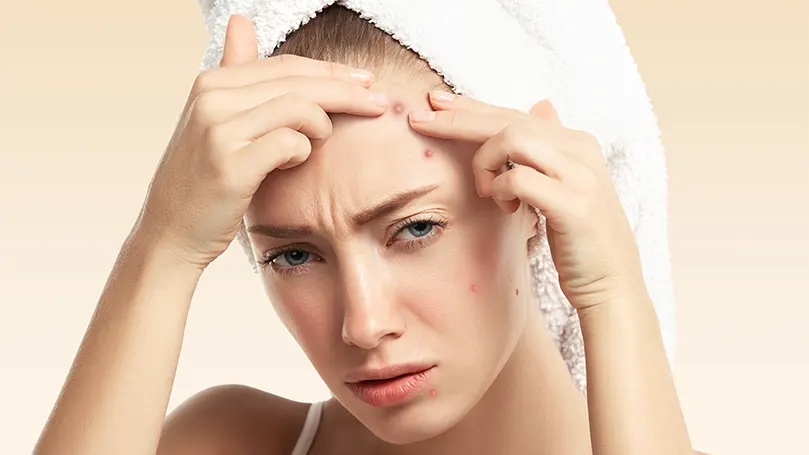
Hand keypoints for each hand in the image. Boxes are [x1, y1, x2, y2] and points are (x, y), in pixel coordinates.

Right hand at [132, 15, 387, 268]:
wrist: (170, 232)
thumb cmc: (204, 179)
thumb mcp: (214, 119)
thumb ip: (234, 72)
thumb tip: (241, 21)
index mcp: (211, 82)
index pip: (286, 66)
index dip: (331, 72)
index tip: (365, 82)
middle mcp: (212, 98)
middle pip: (298, 82)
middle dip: (347, 91)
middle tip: (379, 103)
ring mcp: (218, 130)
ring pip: (299, 107)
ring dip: (323, 124)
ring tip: (321, 142)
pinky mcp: (231, 164)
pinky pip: (290, 142)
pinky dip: (303, 151)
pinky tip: (294, 161)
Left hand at [409, 91, 644, 309]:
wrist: (613, 285)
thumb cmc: (581, 240)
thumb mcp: (565, 187)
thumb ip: (550, 149)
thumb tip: (541, 105)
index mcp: (576, 142)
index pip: (514, 114)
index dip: (471, 107)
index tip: (434, 102)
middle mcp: (580, 149)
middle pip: (507, 119)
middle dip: (457, 119)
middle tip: (419, 120)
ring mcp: (580, 175)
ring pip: (512, 138)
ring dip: (484, 162)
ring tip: (485, 189)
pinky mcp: (574, 204)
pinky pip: (518, 179)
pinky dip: (501, 189)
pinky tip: (505, 208)